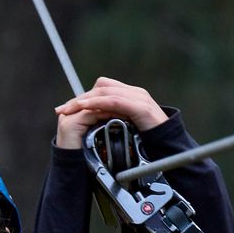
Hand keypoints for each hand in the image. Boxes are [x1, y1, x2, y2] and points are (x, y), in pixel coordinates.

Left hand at [54, 76, 169, 148]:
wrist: (171, 146)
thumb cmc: (151, 141)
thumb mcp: (129, 128)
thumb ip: (116, 120)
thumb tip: (98, 123)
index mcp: (131, 95)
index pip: (102, 87)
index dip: (84, 96)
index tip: (67, 107)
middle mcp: (134, 92)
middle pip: (101, 86)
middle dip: (79, 98)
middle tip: (62, 109)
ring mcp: (138, 98)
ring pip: (105, 91)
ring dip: (84, 100)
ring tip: (69, 109)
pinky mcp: (140, 107)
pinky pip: (114, 101)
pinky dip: (97, 104)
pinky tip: (85, 109)